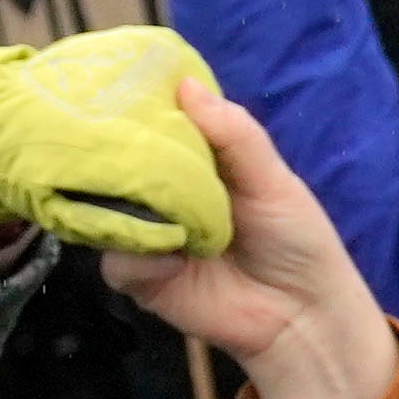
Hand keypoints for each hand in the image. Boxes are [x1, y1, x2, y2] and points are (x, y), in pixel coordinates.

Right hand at [101, 78, 398, 398]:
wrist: (301, 316)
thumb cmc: (296, 239)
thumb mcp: (273, 180)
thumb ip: (234, 135)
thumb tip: (186, 85)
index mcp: (198, 163)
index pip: (154, 126)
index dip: (133, 107)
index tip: (110, 82)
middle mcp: (164, 195)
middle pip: (118, 167)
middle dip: (110, 154)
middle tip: (98, 137)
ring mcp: (148, 234)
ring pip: (105, 211)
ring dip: (122, 207)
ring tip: (146, 203)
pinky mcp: (140, 276)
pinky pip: (117, 258)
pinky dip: (140, 255)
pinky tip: (174, 260)